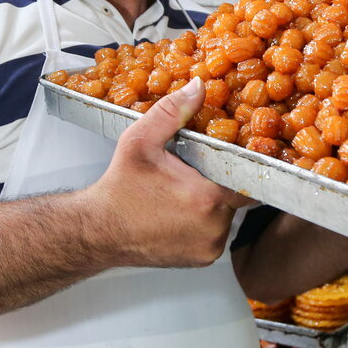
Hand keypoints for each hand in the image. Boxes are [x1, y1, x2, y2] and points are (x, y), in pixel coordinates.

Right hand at [83, 77, 253, 268]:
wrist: (98, 231)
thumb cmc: (119, 188)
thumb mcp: (140, 141)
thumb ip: (172, 112)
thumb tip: (198, 87)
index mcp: (206, 197)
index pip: (249, 178)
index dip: (242, 164)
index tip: (229, 157)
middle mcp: (214, 227)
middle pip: (237, 196)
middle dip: (220, 181)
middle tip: (195, 173)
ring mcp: (210, 247)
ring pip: (228, 215)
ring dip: (213, 202)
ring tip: (185, 193)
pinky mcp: (203, 261)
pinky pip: (216, 234)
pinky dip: (205, 222)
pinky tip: (181, 212)